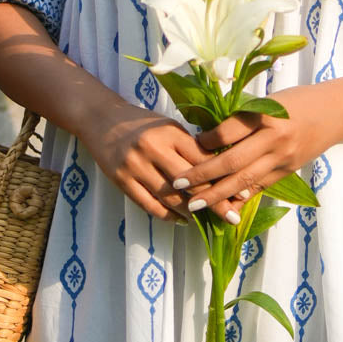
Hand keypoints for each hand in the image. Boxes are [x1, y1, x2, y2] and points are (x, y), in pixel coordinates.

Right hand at [81, 96, 242, 225]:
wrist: (102, 120)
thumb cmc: (143, 124)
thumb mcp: (169, 127)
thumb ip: (190, 146)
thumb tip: (220, 168)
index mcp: (170, 132)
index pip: (201, 159)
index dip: (222, 177)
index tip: (240, 191)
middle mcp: (153, 149)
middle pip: (190, 182)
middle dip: (214, 202)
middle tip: (232, 217)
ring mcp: (136, 166)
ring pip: (170, 198)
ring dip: (191, 212)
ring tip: (207, 221)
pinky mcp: (122, 181)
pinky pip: (149, 205)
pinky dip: (168, 216)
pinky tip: (181, 221)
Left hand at [172, 85, 342, 212]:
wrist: (337, 111)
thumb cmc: (298, 100)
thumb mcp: (270, 101)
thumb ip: (244, 118)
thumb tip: (210, 137)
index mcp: (266, 114)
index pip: (229, 131)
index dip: (206, 140)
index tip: (189, 144)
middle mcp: (274, 138)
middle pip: (232, 161)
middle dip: (202, 175)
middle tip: (178, 183)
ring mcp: (283, 158)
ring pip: (244, 180)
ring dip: (216, 195)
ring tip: (194, 204)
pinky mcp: (288, 171)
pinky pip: (260, 187)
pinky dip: (240, 197)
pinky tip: (223, 208)